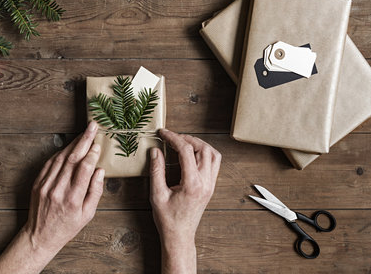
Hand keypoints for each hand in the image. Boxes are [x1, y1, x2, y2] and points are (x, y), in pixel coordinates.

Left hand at [24, 120, 104, 253]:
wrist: (40, 236)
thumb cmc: (67, 226)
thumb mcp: (87, 215)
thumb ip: (95, 192)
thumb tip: (100, 171)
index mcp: (72, 198)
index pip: (83, 169)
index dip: (91, 154)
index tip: (98, 144)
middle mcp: (58, 189)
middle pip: (72, 158)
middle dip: (84, 140)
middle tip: (92, 127)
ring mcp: (46, 185)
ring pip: (61, 158)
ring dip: (73, 143)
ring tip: (83, 133)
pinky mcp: (38, 183)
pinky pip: (50, 163)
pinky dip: (61, 152)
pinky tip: (69, 146)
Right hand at [149, 129, 220, 273]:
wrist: (180, 237)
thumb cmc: (167, 219)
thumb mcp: (157, 195)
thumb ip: (157, 171)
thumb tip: (155, 151)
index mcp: (192, 184)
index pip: (186, 151)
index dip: (173, 138)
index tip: (163, 133)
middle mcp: (205, 182)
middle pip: (203, 149)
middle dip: (187, 139)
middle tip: (172, 137)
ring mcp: (210, 185)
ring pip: (213, 154)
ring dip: (199, 144)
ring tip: (183, 143)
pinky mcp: (211, 187)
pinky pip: (215, 163)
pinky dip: (205, 153)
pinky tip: (192, 154)